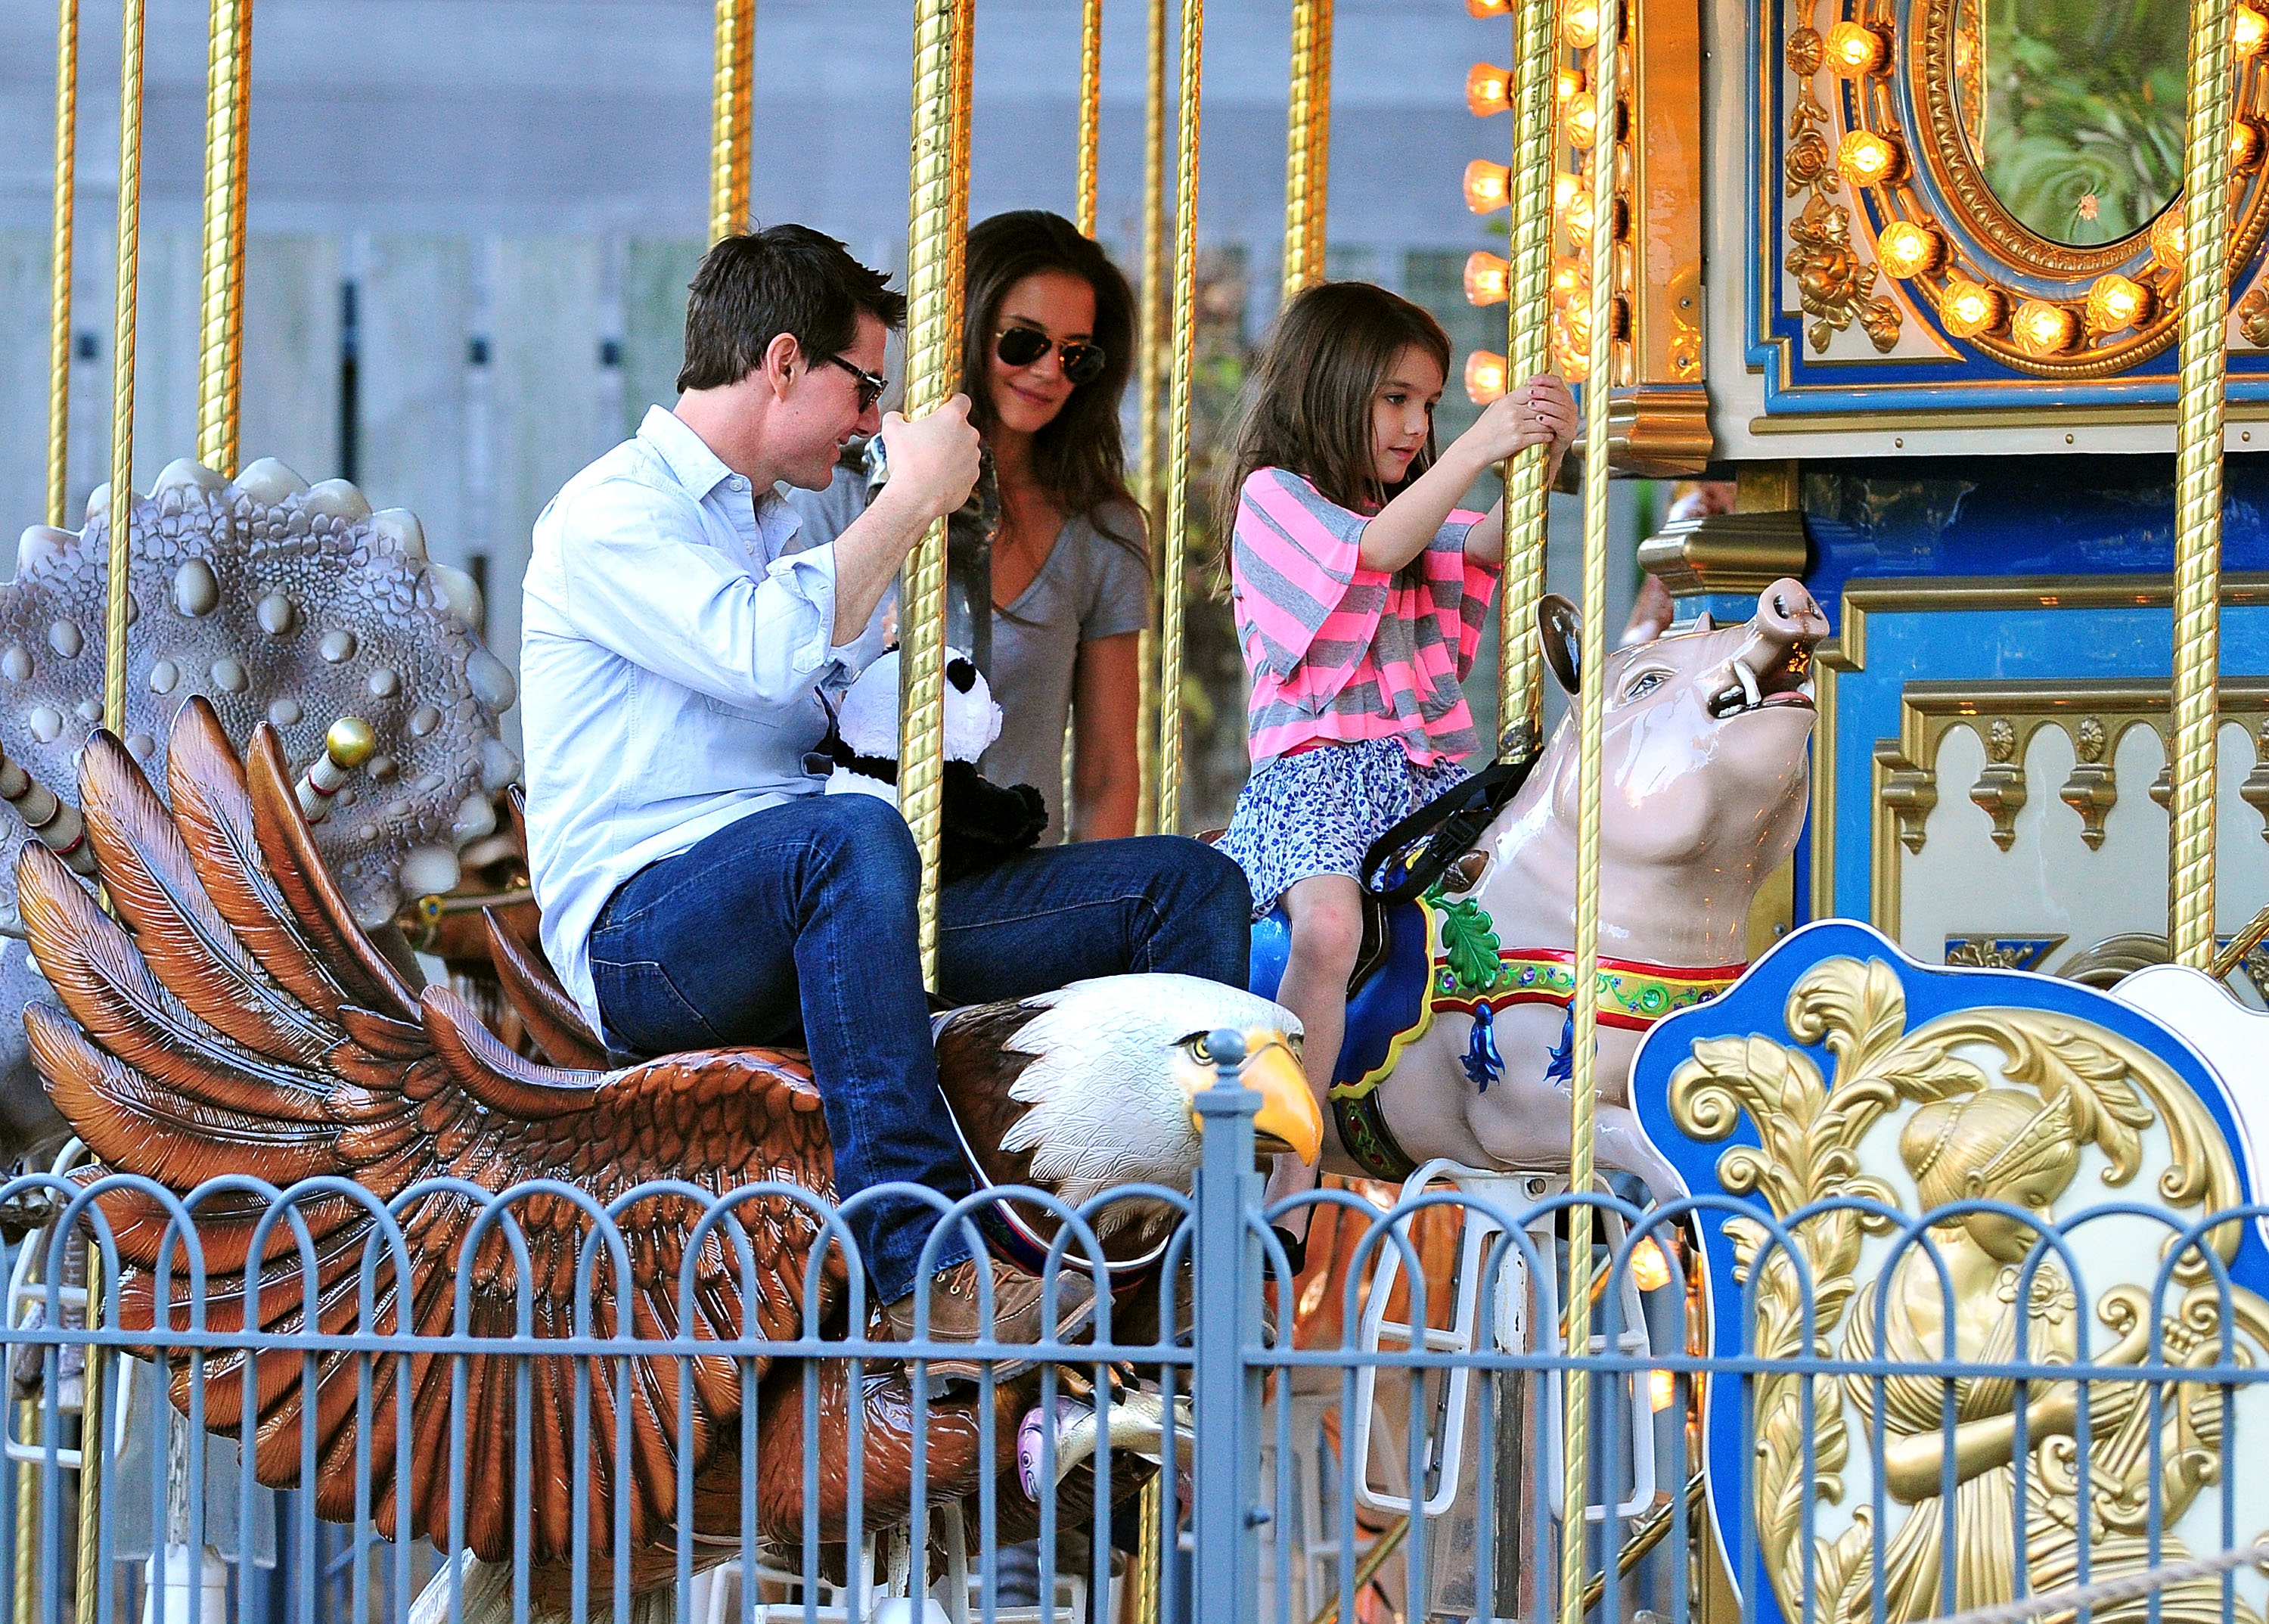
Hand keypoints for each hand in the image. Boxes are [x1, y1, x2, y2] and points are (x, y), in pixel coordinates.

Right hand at [876, 394, 982, 522]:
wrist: (916, 497)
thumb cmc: (907, 463)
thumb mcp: (892, 430)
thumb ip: (895, 417)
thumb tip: (896, 418)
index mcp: (952, 418)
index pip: (962, 400)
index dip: (953, 402)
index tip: (945, 407)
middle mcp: (968, 436)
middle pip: (962, 428)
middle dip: (948, 433)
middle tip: (928, 441)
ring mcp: (973, 458)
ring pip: (964, 451)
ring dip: (951, 454)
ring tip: (930, 463)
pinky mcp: (972, 479)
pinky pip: (963, 472)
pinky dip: (953, 474)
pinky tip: (936, 478)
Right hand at [1459, 373, 1578, 465]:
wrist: (1475, 448)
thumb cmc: (1485, 428)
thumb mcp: (1495, 408)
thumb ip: (1511, 400)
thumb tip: (1527, 390)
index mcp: (1506, 401)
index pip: (1531, 391)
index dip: (1542, 394)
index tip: (1549, 398)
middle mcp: (1512, 411)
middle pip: (1540, 406)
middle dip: (1550, 409)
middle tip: (1559, 412)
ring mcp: (1515, 426)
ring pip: (1542, 421)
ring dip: (1551, 423)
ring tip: (1557, 424)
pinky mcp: (1518, 440)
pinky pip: (1540, 435)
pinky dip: (1547, 435)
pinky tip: (1550, 436)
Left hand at [1520, 373, 1578, 452]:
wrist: (1542, 450)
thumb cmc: (1536, 427)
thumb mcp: (1534, 409)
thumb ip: (1533, 396)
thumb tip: (1526, 382)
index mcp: (1562, 397)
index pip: (1557, 382)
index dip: (1544, 379)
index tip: (1530, 380)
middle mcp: (1570, 407)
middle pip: (1559, 395)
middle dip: (1544, 392)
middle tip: (1529, 392)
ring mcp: (1571, 421)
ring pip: (1561, 409)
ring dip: (1546, 406)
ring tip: (1532, 405)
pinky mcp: (1569, 434)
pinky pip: (1561, 424)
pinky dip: (1550, 420)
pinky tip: (1539, 419)